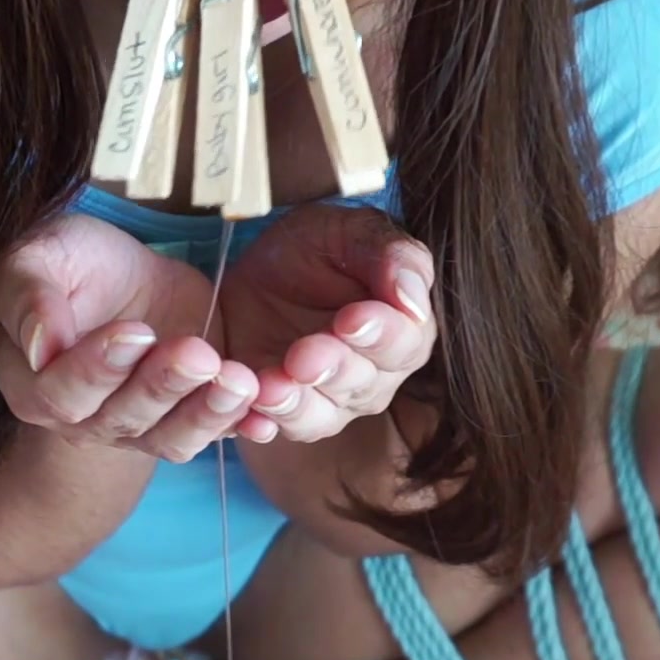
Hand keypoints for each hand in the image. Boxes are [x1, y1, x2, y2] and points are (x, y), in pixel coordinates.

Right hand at [0, 216, 259, 461]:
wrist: (126, 275)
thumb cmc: (70, 265)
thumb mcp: (38, 259)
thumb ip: (28, 298)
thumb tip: (38, 345)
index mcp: (35, 386)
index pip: (61, 393)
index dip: (98, 369)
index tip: (135, 331)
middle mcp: (85, 421)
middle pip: (124, 418)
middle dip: (164, 385)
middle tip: (197, 353)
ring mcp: (140, 428)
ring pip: (173, 436)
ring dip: (208, 413)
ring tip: (240, 381)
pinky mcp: (189, 417)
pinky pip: (215, 434)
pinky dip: (242, 425)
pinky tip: (266, 413)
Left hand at [220, 205, 436, 441]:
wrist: (256, 270)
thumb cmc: (318, 248)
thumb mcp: (350, 232)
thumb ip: (390, 255)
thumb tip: (413, 297)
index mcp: (401, 330)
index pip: (403, 342)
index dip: (380, 334)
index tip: (352, 319)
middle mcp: (372, 376)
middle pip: (360, 385)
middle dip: (332, 369)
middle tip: (302, 356)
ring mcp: (328, 401)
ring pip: (319, 415)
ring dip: (295, 405)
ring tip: (270, 387)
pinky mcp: (281, 411)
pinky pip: (275, 428)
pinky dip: (260, 425)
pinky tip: (247, 417)